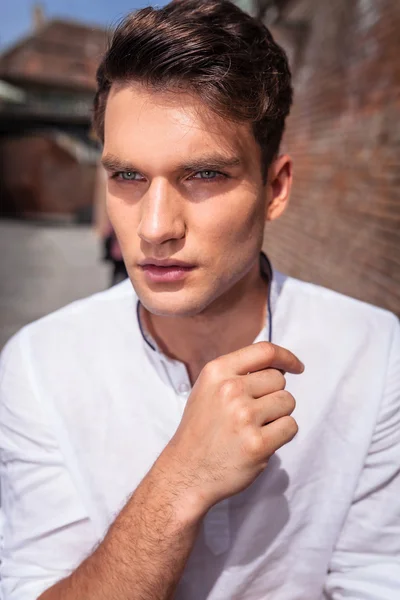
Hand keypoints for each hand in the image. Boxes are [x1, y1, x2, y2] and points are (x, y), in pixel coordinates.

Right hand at [163, 342, 303, 513]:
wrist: (186, 472)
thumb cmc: (201, 430)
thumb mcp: (208, 389)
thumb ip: (238, 373)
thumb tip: (278, 365)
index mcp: (217, 371)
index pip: (264, 351)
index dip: (286, 357)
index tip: (296, 367)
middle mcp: (230, 390)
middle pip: (279, 380)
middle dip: (273, 395)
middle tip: (253, 413)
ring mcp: (244, 417)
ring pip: (288, 402)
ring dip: (278, 415)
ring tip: (254, 428)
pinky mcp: (257, 444)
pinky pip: (290, 426)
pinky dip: (281, 435)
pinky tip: (260, 441)